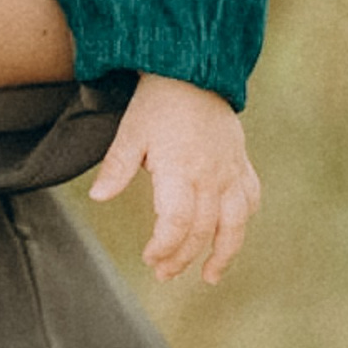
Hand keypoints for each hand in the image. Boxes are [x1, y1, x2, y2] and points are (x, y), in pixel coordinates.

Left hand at [88, 75, 259, 282]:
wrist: (193, 70)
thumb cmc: (156, 102)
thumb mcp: (130, 131)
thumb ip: (117, 167)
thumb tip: (97, 197)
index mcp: (181, 169)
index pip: (177, 222)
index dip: (164, 246)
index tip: (148, 258)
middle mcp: (210, 175)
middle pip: (202, 230)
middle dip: (182, 257)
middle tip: (163, 274)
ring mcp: (230, 170)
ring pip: (235, 223)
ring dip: (224, 253)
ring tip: (210, 277)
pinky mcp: (241, 163)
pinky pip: (249, 199)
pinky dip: (242, 221)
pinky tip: (231, 236)